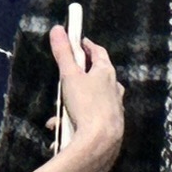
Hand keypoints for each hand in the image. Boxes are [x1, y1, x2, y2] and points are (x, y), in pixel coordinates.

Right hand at [52, 27, 124, 171]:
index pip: (99, 53)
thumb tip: (57, 29)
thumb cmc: (86, 105)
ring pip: (91, 101)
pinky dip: (77, 123)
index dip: (88, 47)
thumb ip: (63, 54)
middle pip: (97, 77)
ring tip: (57, 117)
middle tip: (65, 80)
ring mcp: (114, 108)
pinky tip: (62, 133)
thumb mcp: (70, 76)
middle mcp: (114, 89)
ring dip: (72, 107)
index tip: (79, 43)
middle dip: (77, 80)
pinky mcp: (110, 126)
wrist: (100, 142)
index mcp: (107, 73)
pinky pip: (91, 120)